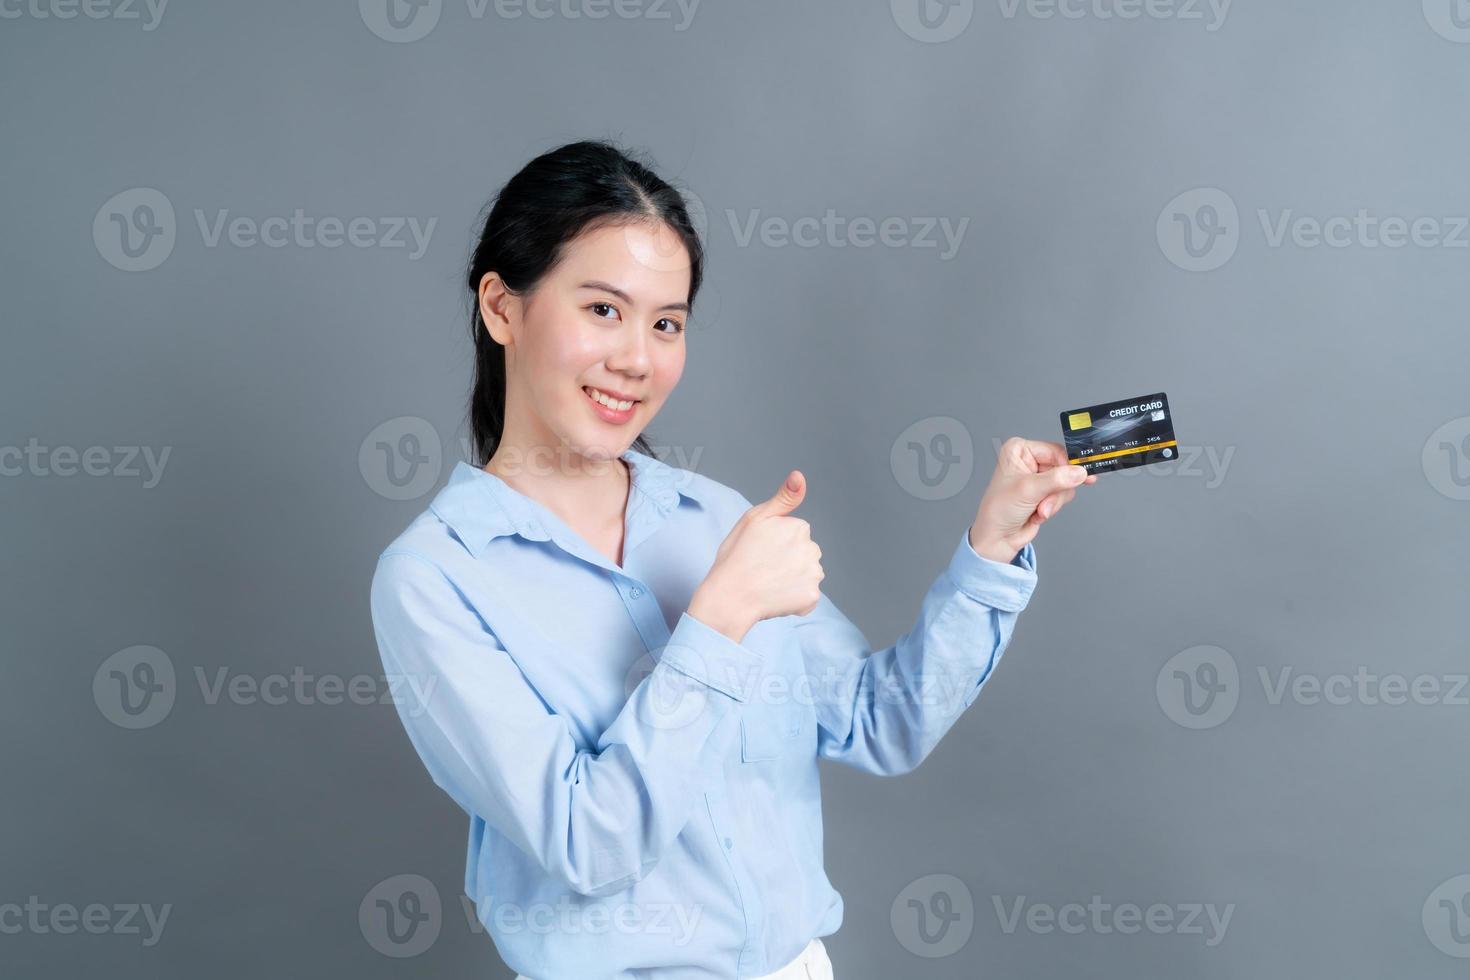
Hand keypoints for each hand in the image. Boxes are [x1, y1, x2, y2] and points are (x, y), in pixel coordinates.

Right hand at [688, 470, 824, 641]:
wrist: (729, 598)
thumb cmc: (736, 557)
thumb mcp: (754, 519)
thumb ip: (783, 498)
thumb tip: (799, 475)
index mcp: (798, 527)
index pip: (795, 533)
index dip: (777, 542)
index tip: (761, 550)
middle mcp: (812, 549)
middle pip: (805, 552)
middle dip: (789, 559)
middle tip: (763, 567)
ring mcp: (813, 574)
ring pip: (807, 574)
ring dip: (793, 578)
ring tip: (768, 582)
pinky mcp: (811, 597)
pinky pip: (807, 596)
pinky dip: (795, 598)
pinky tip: (776, 596)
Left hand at [968, 437, 1095, 564]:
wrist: (998, 537)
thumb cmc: (999, 510)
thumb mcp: (1028, 490)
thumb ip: (1057, 479)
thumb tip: (1080, 472)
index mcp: (1019, 451)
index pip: (1055, 451)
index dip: (1067, 466)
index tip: (1080, 477)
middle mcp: (1029, 460)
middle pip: (1064, 468)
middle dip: (1056, 490)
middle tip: (1045, 502)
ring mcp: (1038, 477)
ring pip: (1066, 484)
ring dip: (1054, 501)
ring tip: (1039, 510)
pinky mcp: (1045, 492)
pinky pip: (1063, 495)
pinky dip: (1053, 507)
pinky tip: (1038, 513)